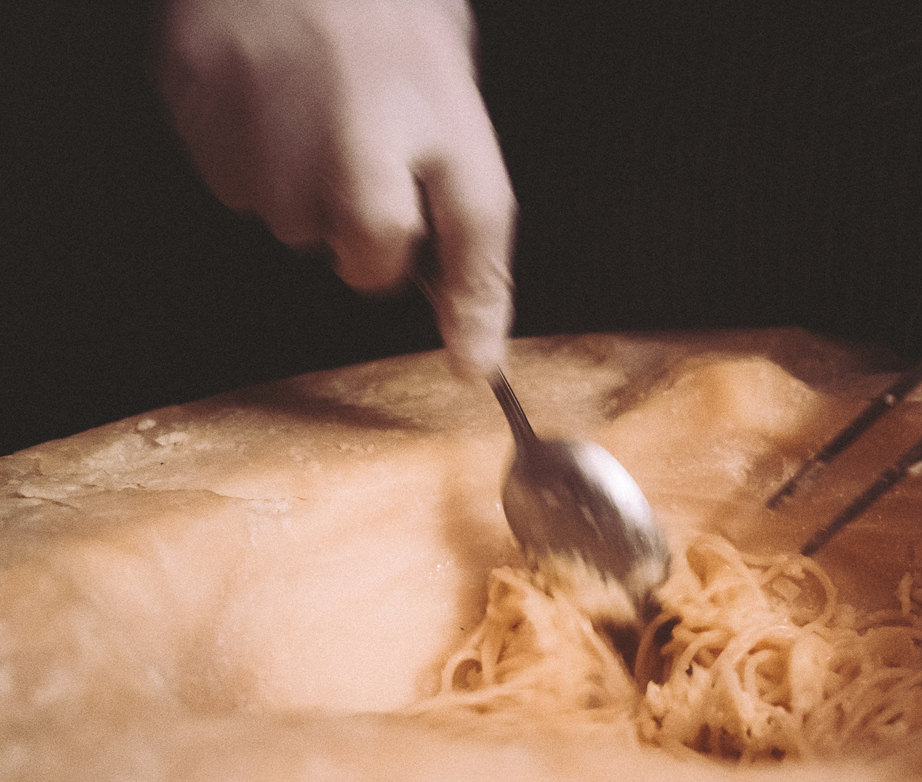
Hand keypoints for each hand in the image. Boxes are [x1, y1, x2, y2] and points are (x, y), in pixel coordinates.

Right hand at [158, 0, 514, 373]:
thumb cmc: (384, 5)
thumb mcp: (452, 98)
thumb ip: (466, 218)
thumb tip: (466, 333)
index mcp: (433, 120)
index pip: (469, 242)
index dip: (473, 309)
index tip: (475, 359)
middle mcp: (351, 142)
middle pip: (366, 262)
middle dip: (374, 236)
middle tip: (374, 157)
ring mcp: (267, 134)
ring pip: (293, 226)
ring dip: (308, 193)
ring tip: (318, 108)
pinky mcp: (200, 115)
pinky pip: (234, 185)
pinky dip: (251, 157)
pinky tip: (270, 97)